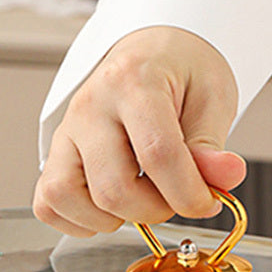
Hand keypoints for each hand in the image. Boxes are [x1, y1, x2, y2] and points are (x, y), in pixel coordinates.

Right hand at [34, 26, 246, 235]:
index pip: (158, 155)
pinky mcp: (54, 152)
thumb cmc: (182, 72)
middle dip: (155, 211)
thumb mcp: (212, 98)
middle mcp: (90, 105)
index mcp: (133, 81)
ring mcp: (66, 130)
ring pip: (67, 196)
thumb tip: (223, 179)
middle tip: (175, 197)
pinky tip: (109, 209)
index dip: (188, 194)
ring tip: (140, 201)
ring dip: (111, 218)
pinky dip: (77, 220)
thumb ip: (211, 145)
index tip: (207, 203)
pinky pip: (48, 202)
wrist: (154, 52)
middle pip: (113, 188)